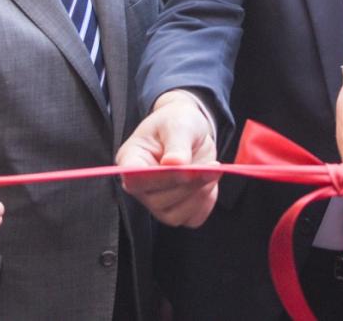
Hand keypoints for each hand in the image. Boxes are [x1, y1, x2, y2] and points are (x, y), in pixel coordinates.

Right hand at [116, 90, 219, 226]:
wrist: (192, 132)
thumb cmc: (178, 123)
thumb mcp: (179, 123)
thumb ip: (177, 143)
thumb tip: (174, 163)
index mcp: (131, 160)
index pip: (134, 179)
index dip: (158, 177)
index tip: (180, 163)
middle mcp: (139, 186)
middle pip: (158, 200)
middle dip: (189, 184)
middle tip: (212, 165)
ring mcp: (156, 202)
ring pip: (175, 215)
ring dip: (199, 194)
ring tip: (211, 170)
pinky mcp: (176, 210)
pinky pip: (191, 218)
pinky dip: (205, 203)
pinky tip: (208, 182)